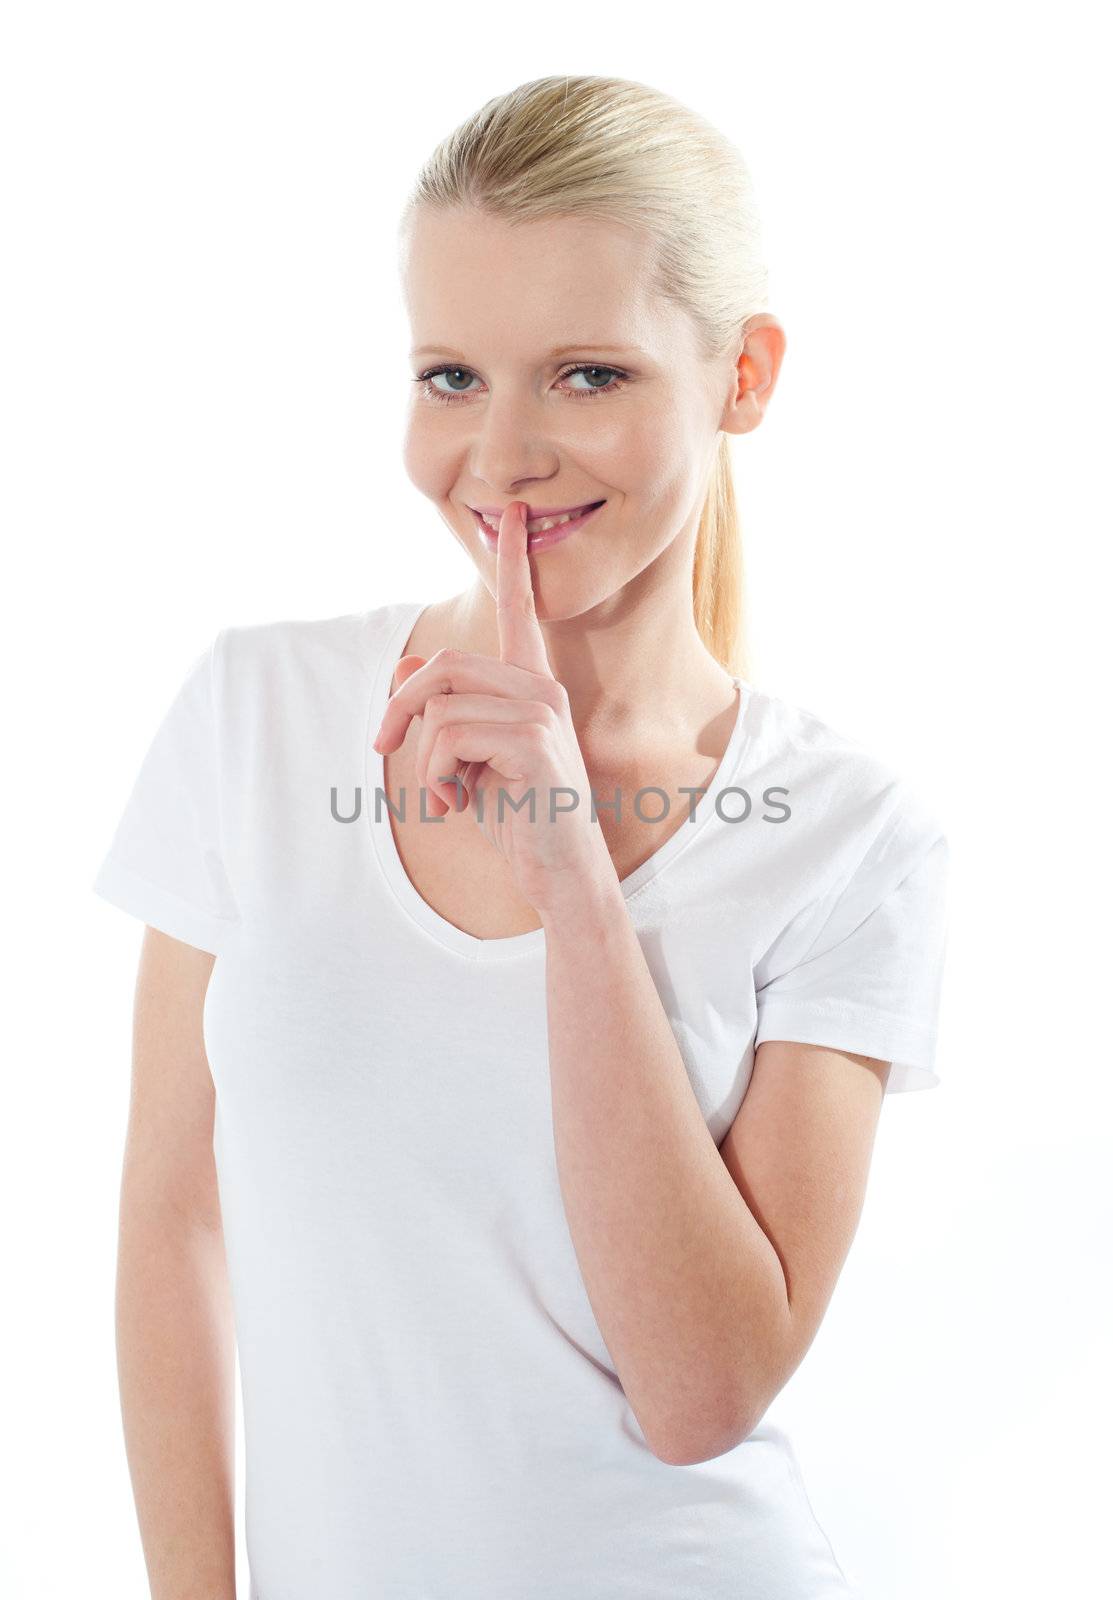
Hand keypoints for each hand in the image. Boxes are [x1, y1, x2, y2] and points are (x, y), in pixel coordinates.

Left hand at [371, 501, 616, 916]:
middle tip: (383, 749)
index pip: (518, 611)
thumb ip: (444, 712)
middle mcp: (541, 688)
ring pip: (440, 704)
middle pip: (444, 663)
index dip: (511, 562)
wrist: (560, 872)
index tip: (510, 515)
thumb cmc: (518, 818)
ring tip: (446, 795)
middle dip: (400, 707)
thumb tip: (409, 662)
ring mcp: (541, 711)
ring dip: (423, 758)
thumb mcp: (468, 761)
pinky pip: (449, 734)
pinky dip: (435, 774)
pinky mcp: (532, 739)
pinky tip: (457, 804)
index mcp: (530, 686)